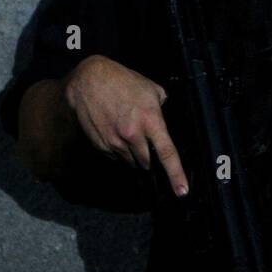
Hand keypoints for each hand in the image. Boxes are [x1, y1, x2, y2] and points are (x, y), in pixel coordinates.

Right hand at [62, 55, 189, 195]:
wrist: (88, 81)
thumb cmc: (122, 81)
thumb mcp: (151, 89)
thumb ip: (162, 107)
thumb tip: (166, 121)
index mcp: (150, 120)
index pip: (167, 153)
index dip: (176, 174)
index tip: (182, 190)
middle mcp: (132, 135)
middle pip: (147, 162)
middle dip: (150, 159)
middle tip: (147, 144)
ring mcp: (115, 142)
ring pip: (131, 162)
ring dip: (134, 154)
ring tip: (130, 133)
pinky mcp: (101, 145)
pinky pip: (115, 156)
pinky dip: (119, 150)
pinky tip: (117, 132)